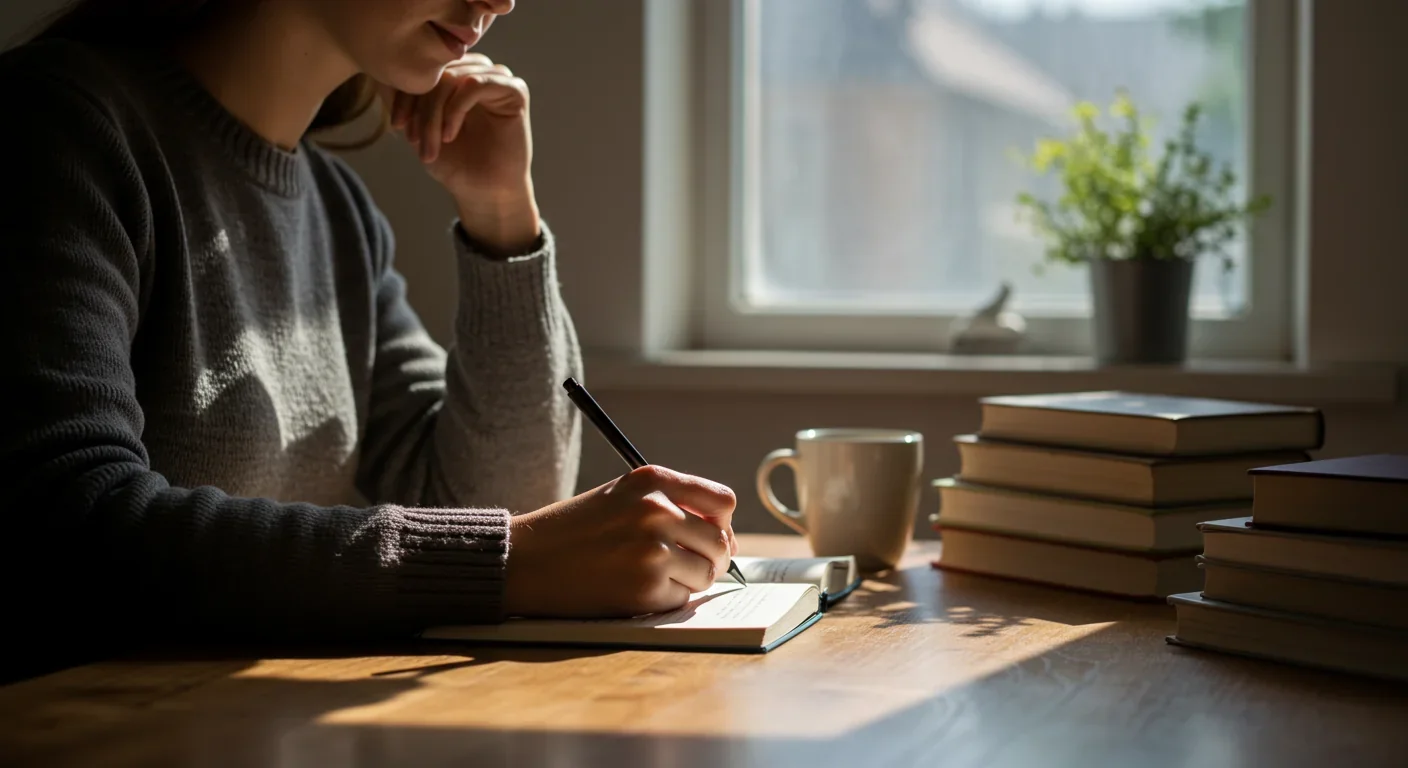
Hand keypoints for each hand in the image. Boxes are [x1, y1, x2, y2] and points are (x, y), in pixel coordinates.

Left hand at [385, 53, 539, 254]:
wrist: (483, 193)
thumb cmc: (455, 163)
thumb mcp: (419, 129)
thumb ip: (405, 102)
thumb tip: (378, 78)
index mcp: (457, 75)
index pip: (424, 69)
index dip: (404, 94)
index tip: (397, 126)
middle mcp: (478, 71)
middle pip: (437, 72)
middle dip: (420, 108)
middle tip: (414, 140)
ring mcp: (497, 78)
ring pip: (452, 78)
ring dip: (435, 114)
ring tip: (432, 145)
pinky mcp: (514, 91)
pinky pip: (475, 85)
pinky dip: (455, 110)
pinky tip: (450, 135)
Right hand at [504, 466, 739, 617]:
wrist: (525, 560)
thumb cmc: (574, 529)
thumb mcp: (622, 496)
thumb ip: (670, 504)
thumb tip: (723, 536)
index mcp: (653, 480)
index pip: (723, 501)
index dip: (721, 523)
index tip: (709, 536)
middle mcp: (657, 511)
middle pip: (720, 542)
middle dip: (710, 558)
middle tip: (686, 566)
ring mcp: (653, 551)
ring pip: (706, 574)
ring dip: (689, 581)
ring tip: (655, 576)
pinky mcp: (645, 588)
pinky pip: (682, 599)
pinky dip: (667, 599)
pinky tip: (636, 589)